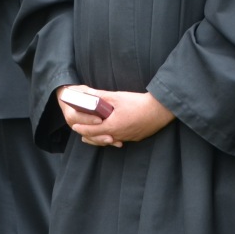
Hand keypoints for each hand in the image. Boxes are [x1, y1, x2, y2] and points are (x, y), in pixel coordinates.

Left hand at [57, 86, 174, 147]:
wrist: (160, 110)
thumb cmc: (138, 103)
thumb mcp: (117, 97)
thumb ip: (100, 96)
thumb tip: (88, 93)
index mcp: (112, 126)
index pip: (92, 130)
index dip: (82, 128)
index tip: (75, 127)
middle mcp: (119, 135)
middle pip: (100, 138)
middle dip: (90, 136)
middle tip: (82, 133)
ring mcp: (128, 138)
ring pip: (111, 140)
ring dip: (102, 136)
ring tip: (97, 134)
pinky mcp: (136, 137)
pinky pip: (121, 139)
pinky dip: (114, 136)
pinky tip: (114, 132)